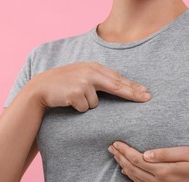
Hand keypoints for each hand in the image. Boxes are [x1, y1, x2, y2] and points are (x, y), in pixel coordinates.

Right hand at [27, 62, 151, 111]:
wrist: (41, 87)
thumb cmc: (63, 82)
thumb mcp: (81, 74)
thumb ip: (98, 77)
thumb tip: (118, 84)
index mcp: (93, 67)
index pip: (117, 78)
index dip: (132, 86)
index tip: (145, 92)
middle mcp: (90, 73)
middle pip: (116, 86)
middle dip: (132, 94)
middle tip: (147, 99)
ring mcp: (83, 83)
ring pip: (96, 103)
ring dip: (87, 104)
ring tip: (74, 97)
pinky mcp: (75, 94)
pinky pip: (84, 108)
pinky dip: (78, 108)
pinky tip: (69, 101)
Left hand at [107, 141, 188, 181]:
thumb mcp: (186, 153)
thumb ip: (165, 153)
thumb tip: (144, 154)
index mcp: (163, 171)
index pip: (137, 160)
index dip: (125, 151)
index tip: (115, 143)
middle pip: (133, 169)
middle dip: (120, 157)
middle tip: (110, 148)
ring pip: (135, 178)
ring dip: (123, 166)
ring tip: (115, 157)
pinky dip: (132, 177)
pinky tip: (126, 171)